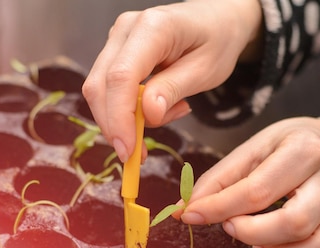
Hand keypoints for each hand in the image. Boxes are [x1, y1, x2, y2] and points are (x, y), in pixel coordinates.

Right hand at [82, 0, 262, 161]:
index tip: (127, 151)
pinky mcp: (117, 51)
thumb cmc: (218, 41)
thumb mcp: (206, 70)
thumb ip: (174, 89)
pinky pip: (110, 88)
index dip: (119, 119)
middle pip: (100, 85)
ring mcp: (117, 38)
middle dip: (114, 126)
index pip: (121, 78)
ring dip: (124, 119)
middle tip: (136, 156)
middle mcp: (127, 29)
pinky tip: (159, 107)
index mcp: (153, 28)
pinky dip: (128, 110)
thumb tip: (148, 114)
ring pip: (100, 90)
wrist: (218, 18)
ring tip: (168, 114)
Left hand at [178, 116, 319, 247]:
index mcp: (304, 151)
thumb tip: (186, 211)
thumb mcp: (252, 149)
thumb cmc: (286, 146)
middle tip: (232, 228)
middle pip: (296, 223)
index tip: (193, 215)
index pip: (258, 191)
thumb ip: (218, 180)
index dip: (219, 209)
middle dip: (253, 234)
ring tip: (259, 246)